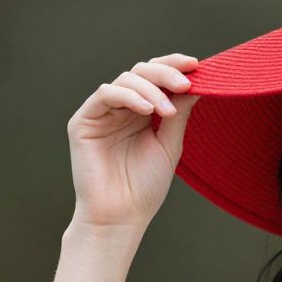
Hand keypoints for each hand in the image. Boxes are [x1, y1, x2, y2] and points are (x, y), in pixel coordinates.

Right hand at [66, 53, 201, 228]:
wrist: (121, 216)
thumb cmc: (145, 187)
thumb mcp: (169, 145)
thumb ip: (179, 114)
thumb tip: (197, 85)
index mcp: (141, 113)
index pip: (156, 79)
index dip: (174, 67)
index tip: (197, 66)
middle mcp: (121, 108)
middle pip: (141, 72)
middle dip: (165, 74)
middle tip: (186, 84)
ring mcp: (102, 113)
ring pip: (125, 79)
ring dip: (151, 89)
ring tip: (167, 111)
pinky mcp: (84, 121)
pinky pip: (106, 94)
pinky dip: (130, 96)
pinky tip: (148, 110)